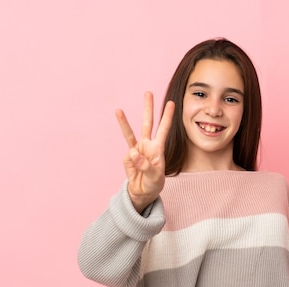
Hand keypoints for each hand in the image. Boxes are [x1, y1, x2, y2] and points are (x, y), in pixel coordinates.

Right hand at [115, 92, 174, 212]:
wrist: (142, 192)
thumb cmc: (153, 183)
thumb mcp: (155, 178)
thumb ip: (146, 166)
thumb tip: (134, 154)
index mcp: (158, 148)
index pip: (164, 129)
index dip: (167, 117)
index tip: (171, 103)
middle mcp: (147, 145)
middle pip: (147, 123)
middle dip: (147, 108)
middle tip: (148, 92)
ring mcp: (136, 150)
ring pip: (130, 132)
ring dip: (124, 122)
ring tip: (118, 110)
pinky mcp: (128, 157)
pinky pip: (128, 156)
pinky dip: (131, 162)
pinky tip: (136, 170)